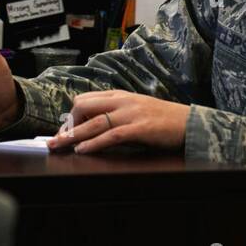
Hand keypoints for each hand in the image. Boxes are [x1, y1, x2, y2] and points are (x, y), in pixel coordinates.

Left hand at [47, 90, 190, 153]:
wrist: (188, 123)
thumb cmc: (162, 119)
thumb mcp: (135, 110)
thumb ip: (116, 114)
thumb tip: (93, 127)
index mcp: (120, 95)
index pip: (86, 99)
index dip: (72, 116)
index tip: (64, 130)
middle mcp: (123, 101)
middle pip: (84, 107)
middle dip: (67, 124)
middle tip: (56, 140)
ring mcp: (131, 113)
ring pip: (94, 122)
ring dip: (73, 135)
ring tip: (59, 145)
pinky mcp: (139, 128)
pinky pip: (111, 135)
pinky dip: (94, 143)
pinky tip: (83, 150)